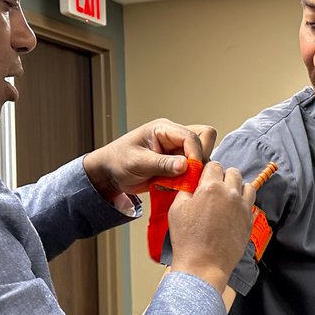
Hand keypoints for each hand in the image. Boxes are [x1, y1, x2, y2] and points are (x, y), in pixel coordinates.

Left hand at [83, 119, 217, 200]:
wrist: (110, 174)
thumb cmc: (118, 161)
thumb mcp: (138, 162)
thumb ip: (162, 164)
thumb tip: (185, 165)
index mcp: (163, 129)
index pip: (191, 135)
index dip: (196, 153)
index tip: (191, 171)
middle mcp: (173, 137)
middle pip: (204, 139)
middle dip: (199, 159)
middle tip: (187, 176)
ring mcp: (176, 150)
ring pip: (201, 156)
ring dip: (193, 172)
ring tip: (174, 183)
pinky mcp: (177, 164)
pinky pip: (192, 170)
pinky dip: (186, 180)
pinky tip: (170, 186)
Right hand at [168, 160, 255, 292]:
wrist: (203, 265)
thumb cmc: (188, 240)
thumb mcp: (176, 209)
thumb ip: (186, 190)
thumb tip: (192, 183)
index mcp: (211, 187)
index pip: (214, 165)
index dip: (208, 171)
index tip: (204, 180)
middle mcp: (230, 193)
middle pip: (233, 172)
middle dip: (223, 177)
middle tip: (214, 189)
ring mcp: (242, 207)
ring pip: (246, 185)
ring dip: (237, 188)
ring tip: (226, 198)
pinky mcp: (249, 220)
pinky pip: (250, 203)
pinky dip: (242, 203)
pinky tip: (232, 212)